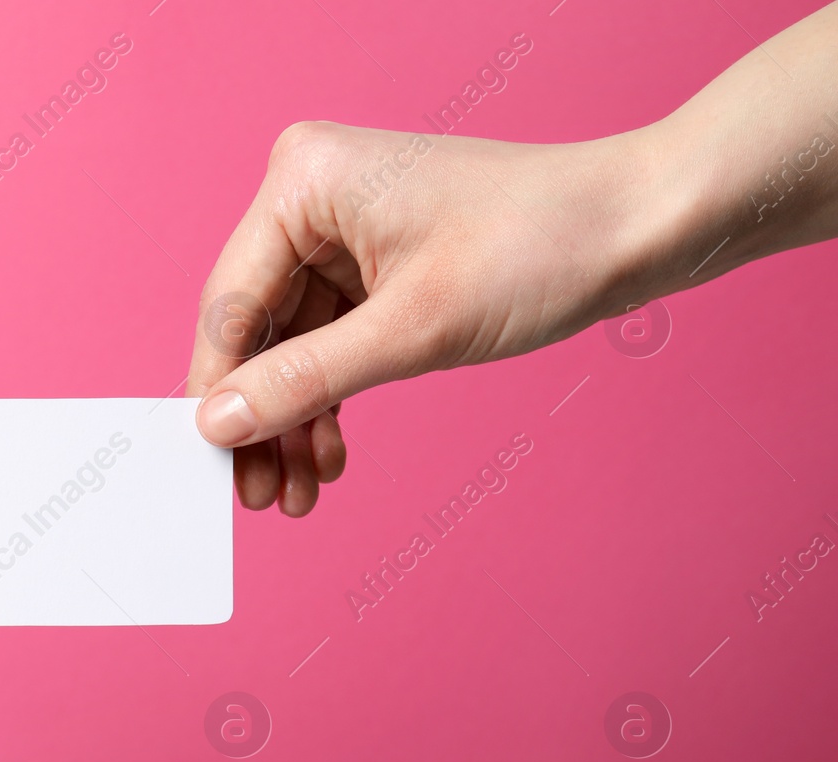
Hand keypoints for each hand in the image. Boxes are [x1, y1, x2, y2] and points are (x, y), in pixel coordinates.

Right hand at [186, 121, 666, 515]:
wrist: (637, 228)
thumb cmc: (538, 247)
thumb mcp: (410, 329)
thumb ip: (304, 380)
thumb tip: (217, 424)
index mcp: (302, 181)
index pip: (230, 304)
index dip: (219, 392)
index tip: (211, 465)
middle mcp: (311, 197)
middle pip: (256, 329)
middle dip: (262, 417)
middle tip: (256, 494)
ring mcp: (342, 231)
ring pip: (291, 346)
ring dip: (296, 420)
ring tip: (298, 493)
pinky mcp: (373, 263)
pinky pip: (330, 341)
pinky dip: (331, 398)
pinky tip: (330, 456)